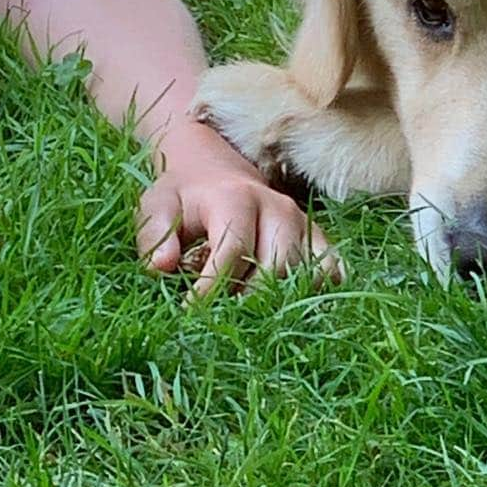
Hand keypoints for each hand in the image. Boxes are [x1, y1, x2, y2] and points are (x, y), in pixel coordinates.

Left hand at [136, 121, 343, 297]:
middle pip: (276, 267)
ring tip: (249, 315)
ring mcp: (300, 221)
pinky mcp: (315, 234)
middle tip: (221, 317)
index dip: (213, 288)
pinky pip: (331, 267)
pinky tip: (292, 308)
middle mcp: (276, 207)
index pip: (233, 251)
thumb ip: (156, 236)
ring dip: (280, 301)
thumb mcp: (157, 206)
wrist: (213, 169)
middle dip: (248, 300)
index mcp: (235, 198)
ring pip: (306, 272)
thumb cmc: (182, 195)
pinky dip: (318, 291)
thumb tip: (162, 267)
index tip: (189, 312)